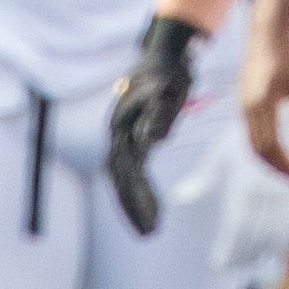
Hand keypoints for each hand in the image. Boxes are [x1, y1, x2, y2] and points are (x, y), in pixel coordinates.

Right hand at [106, 15, 203, 237]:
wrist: (166, 55)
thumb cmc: (170, 74)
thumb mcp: (169, 92)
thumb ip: (160, 115)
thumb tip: (152, 140)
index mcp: (122, 128)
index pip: (125, 172)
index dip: (134, 198)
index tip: (150, 221)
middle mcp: (118, 135)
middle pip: (121, 179)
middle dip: (134, 207)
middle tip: (150, 233)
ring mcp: (125, 137)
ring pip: (125, 178)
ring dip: (136, 203)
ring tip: (152, 229)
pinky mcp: (135, 138)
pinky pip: (135, 170)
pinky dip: (143, 190)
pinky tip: (154, 209)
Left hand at [182, 133, 288, 279]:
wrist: (277, 120)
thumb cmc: (243, 138)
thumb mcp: (219, 154)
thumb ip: (202, 178)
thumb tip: (180, 197)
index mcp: (245, 187)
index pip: (238, 228)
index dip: (230, 249)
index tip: (221, 263)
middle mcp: (267, 194)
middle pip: (255, 235)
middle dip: (244, 254)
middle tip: (234, 267)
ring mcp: (287, 195)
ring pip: (276, 233)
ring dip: (263, 252)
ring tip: (252, 263)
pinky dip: (286, 241)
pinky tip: (277, 251)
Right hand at [240, 28, 288, 180]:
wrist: (266, 36)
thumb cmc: (288, 58)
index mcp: (261, 104)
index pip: (273, 145)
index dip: (288, 163)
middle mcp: (247, 109)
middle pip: (260, 151)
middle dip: (280, 169)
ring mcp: (243, 108)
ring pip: (254, 146)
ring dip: (272, 162)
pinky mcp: (245, 106)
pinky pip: (252, 135)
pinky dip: (267, 149)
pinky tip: (283, 154)